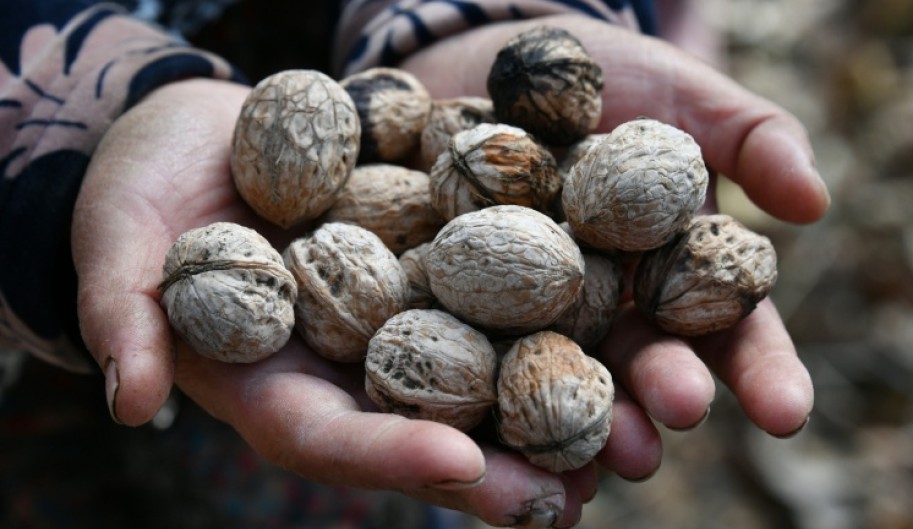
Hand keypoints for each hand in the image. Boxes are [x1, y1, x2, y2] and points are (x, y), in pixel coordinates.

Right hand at [71, 78, 600, 527]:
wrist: (200, 132)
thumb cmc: (146, 190)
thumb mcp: (119, 240)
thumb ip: (126, 312)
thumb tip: (129, 396)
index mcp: (272, 379)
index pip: (328, 437)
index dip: (388, 456)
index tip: (456, 466)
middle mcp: (345, 362)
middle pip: (421, 427)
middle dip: (494, 467)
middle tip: (568, 498)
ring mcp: (392, 314)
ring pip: (473, 374)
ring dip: (546, 407)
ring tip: (622, 436)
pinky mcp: (428, 260)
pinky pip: (491, 292)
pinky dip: (548, 310)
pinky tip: (612, 320)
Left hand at [399, 9, 826, 517]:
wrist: (500, 66)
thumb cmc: (609, 81)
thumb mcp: (685, 98)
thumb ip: (753, 139)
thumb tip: (813, 203)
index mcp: (676, 273)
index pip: (731, 331)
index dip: (760, 373)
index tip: (785, 413)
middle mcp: (612, 306)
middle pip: (644, 362)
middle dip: (661, 395)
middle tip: (669, 422)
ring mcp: (538, 310)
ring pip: (564, 372)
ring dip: (580, 416)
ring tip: (588, 451)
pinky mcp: (466, 301)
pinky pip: (474, 341)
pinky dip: (484, 380)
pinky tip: (488, 421)